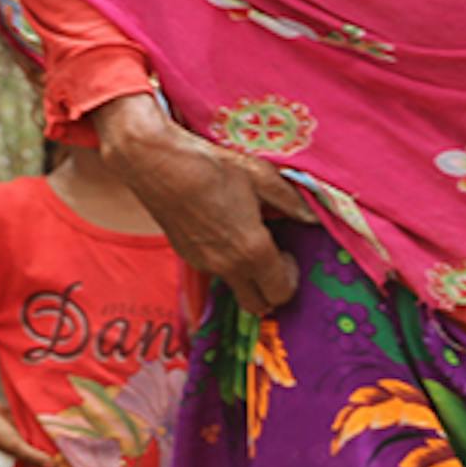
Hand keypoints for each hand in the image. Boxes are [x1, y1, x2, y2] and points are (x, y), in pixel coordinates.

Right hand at [94, 93, 304, 315]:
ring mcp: (202, 263)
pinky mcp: (183, 254)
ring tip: (247, 238)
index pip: (281, 292)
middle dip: (272, 290)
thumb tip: (312, 217)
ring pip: (234, 287)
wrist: (153, 161)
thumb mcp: (260, 177)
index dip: (292, 277)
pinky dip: (225, 261)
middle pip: (257, 304)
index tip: (288, 253)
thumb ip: (291, 201)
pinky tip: (223, 230)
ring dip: (247, 275)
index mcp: (252, 251)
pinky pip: (213, 270)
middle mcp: (227, 265)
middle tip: (274, 259)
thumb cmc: (210, 165)